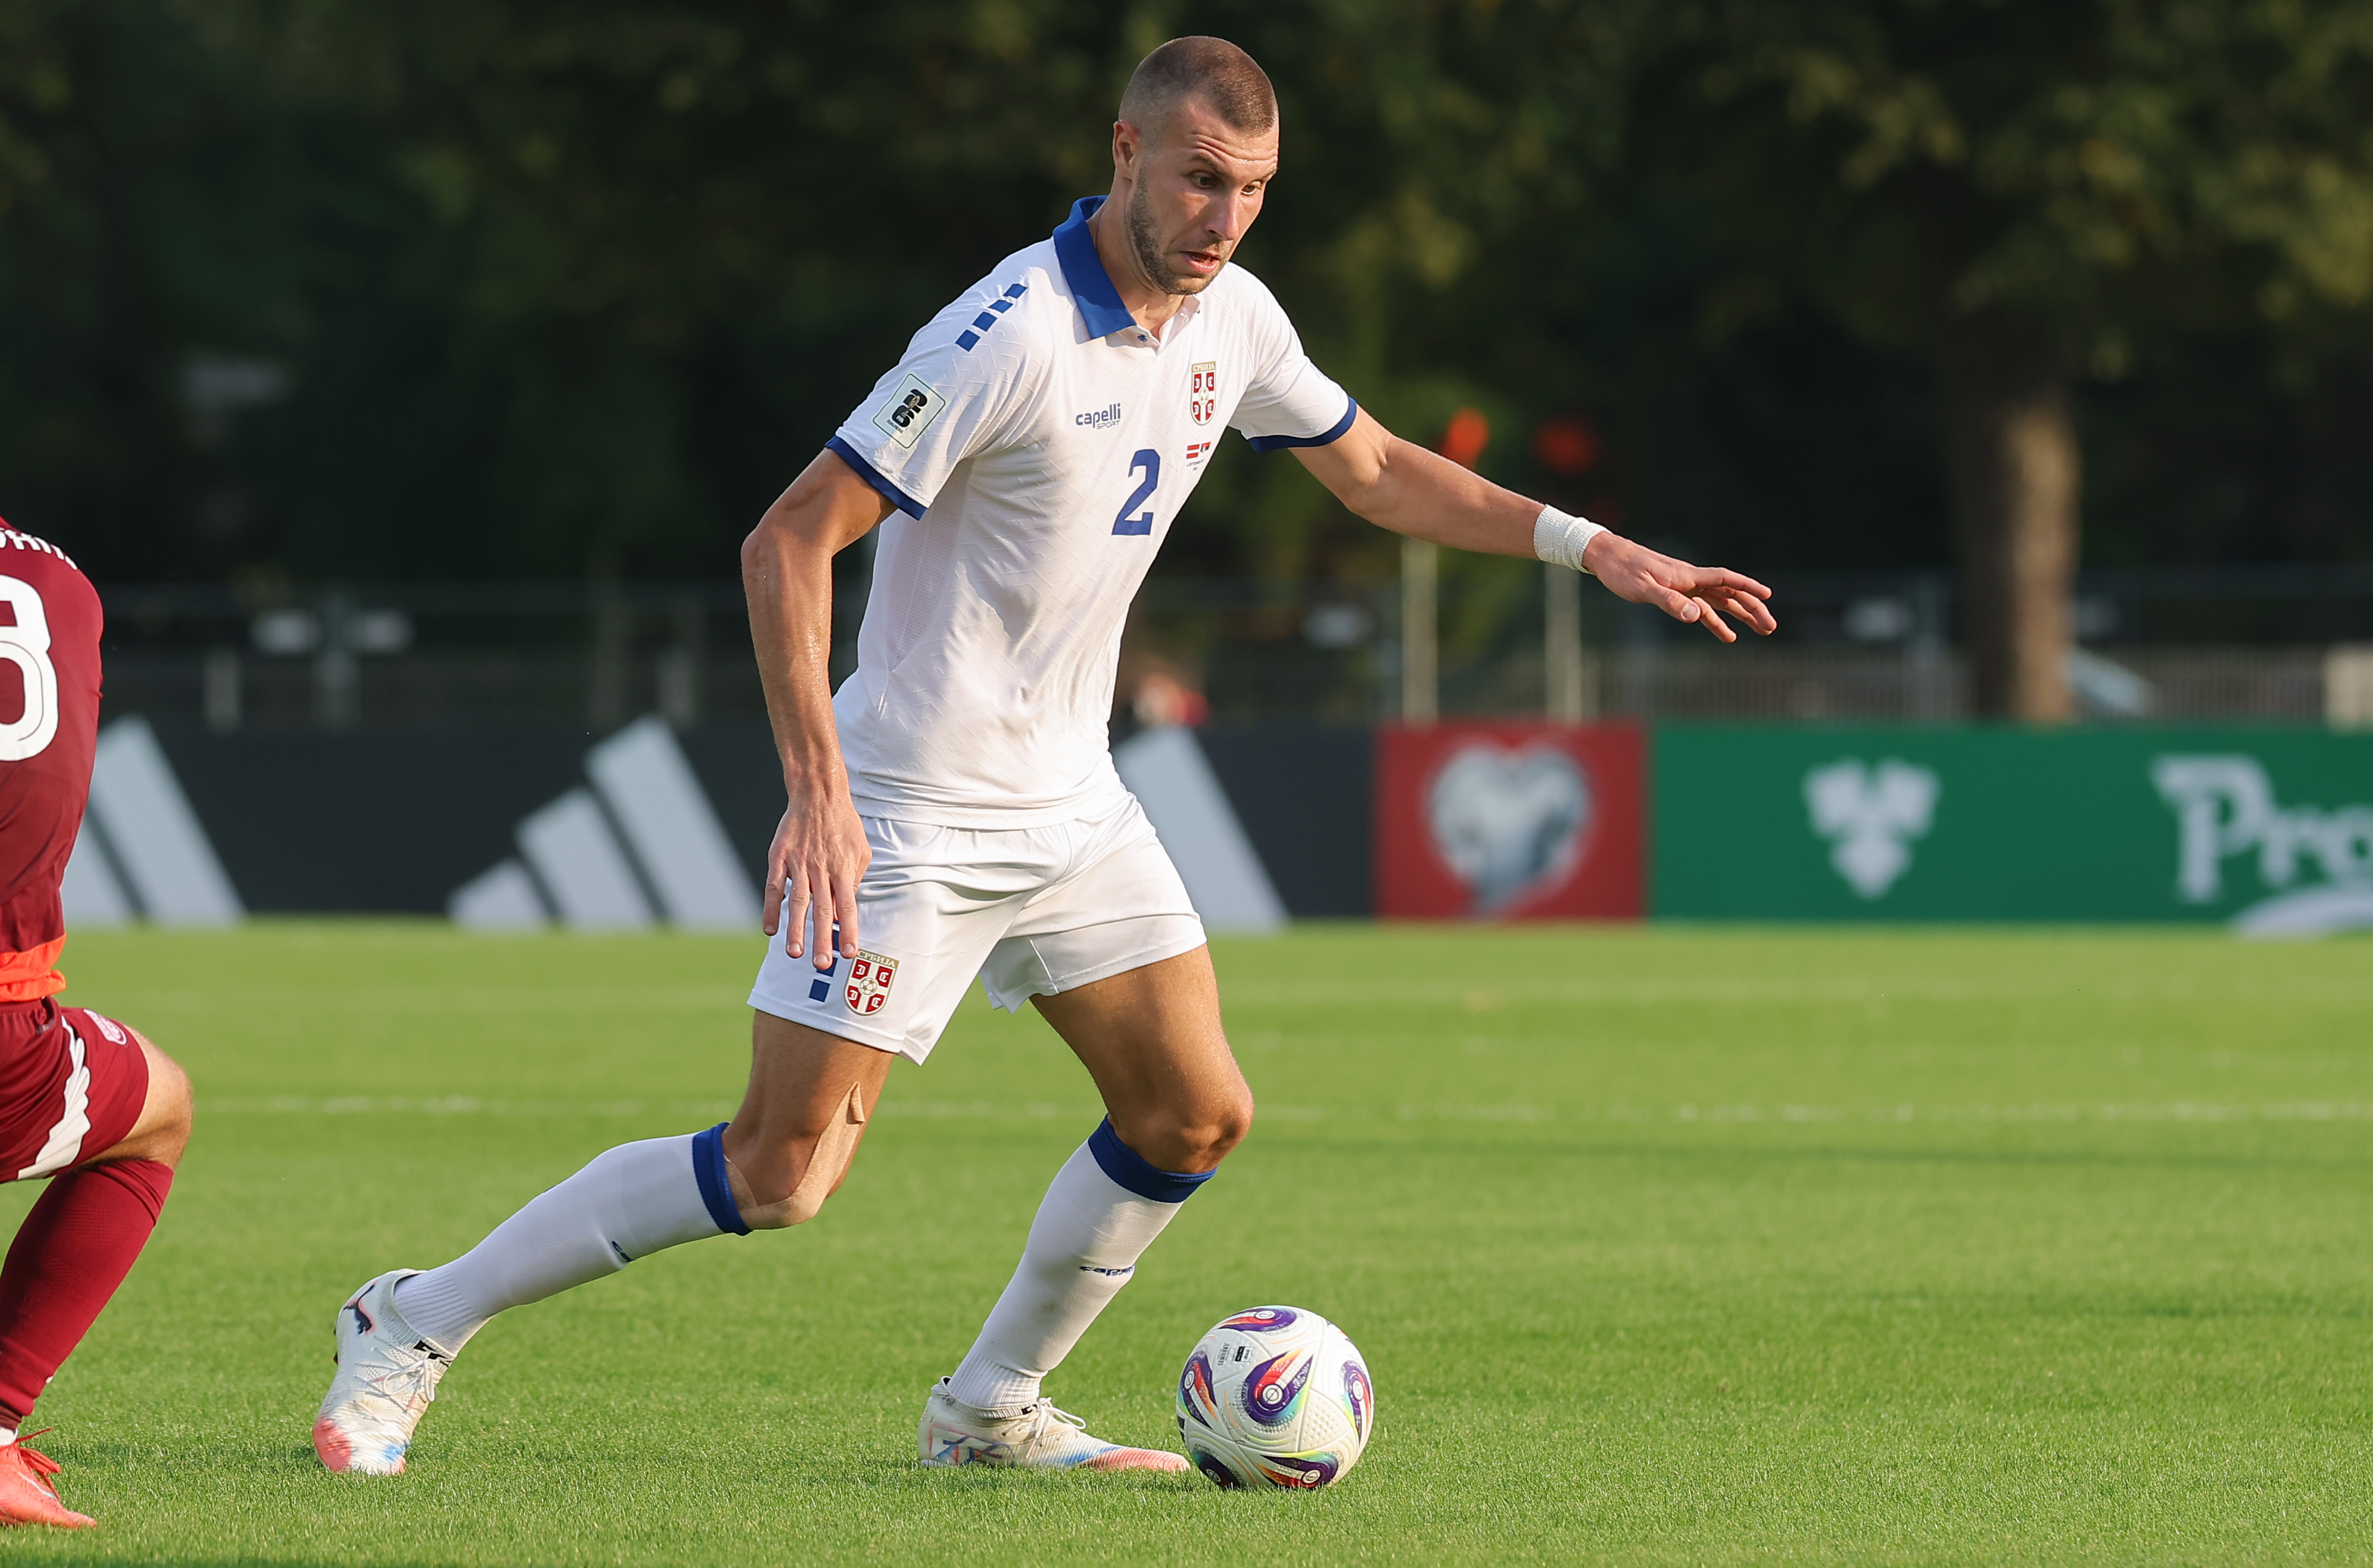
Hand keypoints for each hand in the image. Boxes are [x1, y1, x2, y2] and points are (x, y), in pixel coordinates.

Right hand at [761, 790, 869, 968]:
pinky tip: (769, 929)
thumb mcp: (861, 850)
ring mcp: (799, 864)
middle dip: (822, 939)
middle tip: (820, 965)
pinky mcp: (779, 858)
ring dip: (795, 930)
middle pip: (823, 910)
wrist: (818, 794)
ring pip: (797, 903)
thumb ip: (855, 878)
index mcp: (844, 870)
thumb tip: (848, 907)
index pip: (848, 907)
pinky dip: (771, 908)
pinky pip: (774, 887)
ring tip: (795, 953)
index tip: (849, 954)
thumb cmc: (844, 824)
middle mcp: (822, 870)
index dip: (849, 931)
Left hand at [1580, 533, 1776, 642]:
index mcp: (1687, 576)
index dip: (1747, 586)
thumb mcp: (1643, 589)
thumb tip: (1695, 616)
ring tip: (1761, 631)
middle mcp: (1691, 580)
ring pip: (1720, 602)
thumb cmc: (1622, 571)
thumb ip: (1669, 602)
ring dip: (1740, 616)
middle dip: (1752, 609)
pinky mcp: (1675, 594)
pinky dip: (1716, 622)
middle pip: (1730, 593)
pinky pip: (1702, 610)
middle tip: (1771, 626)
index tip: (1767, 595)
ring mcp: (1685, 587)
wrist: (1606, 558)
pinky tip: (1727, 636)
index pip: (1725, 580)